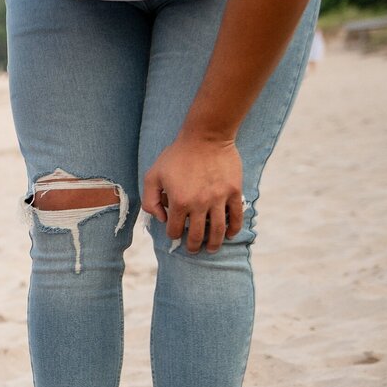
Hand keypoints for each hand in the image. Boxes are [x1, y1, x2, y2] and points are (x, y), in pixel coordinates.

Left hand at [141, 134, 243, 253]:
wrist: (206, 137)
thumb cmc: (176, 155)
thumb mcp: (153, 175)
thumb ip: (150, 200)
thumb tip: (161, 218)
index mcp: (179, 202)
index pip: (175, 229)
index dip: (173, 234)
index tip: (175, 233)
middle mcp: (200, 204)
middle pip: (197, 235)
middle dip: (194, 246)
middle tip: (194, 250)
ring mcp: (219, 199)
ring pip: (218, 230)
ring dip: (214, 244)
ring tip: (211, 249)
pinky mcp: (234, 191)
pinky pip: (236, 216)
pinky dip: (234, 228)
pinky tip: (231, 234)